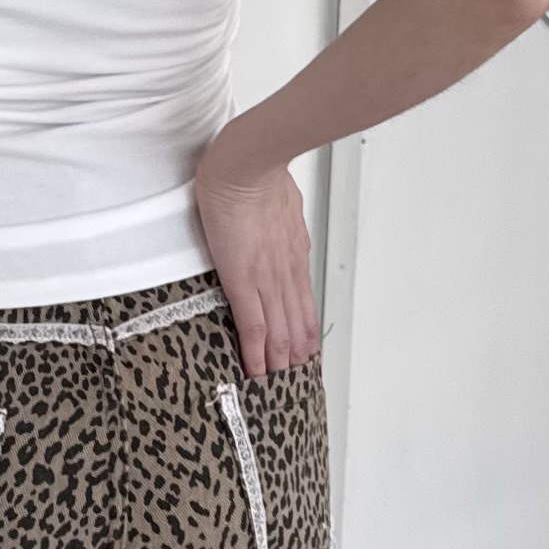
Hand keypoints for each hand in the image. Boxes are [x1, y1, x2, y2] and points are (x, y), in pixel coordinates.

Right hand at [192, 142, 319, 380]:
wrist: (247, 167)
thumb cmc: (258, 175)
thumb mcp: (283, 201)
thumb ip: (283, 219)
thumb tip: (281, 219)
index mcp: (294, 254)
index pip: (304, 302)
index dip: (305, 330)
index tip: (305, 349)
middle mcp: (286, 272)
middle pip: (296, 324)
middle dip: (295, 354)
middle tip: (292, 377)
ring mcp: (267, 279)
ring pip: (280, 332)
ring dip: (278, 360)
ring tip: (275, 381)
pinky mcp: (243, 280)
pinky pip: (253, 326)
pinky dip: (256, 351)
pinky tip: (256, 369)